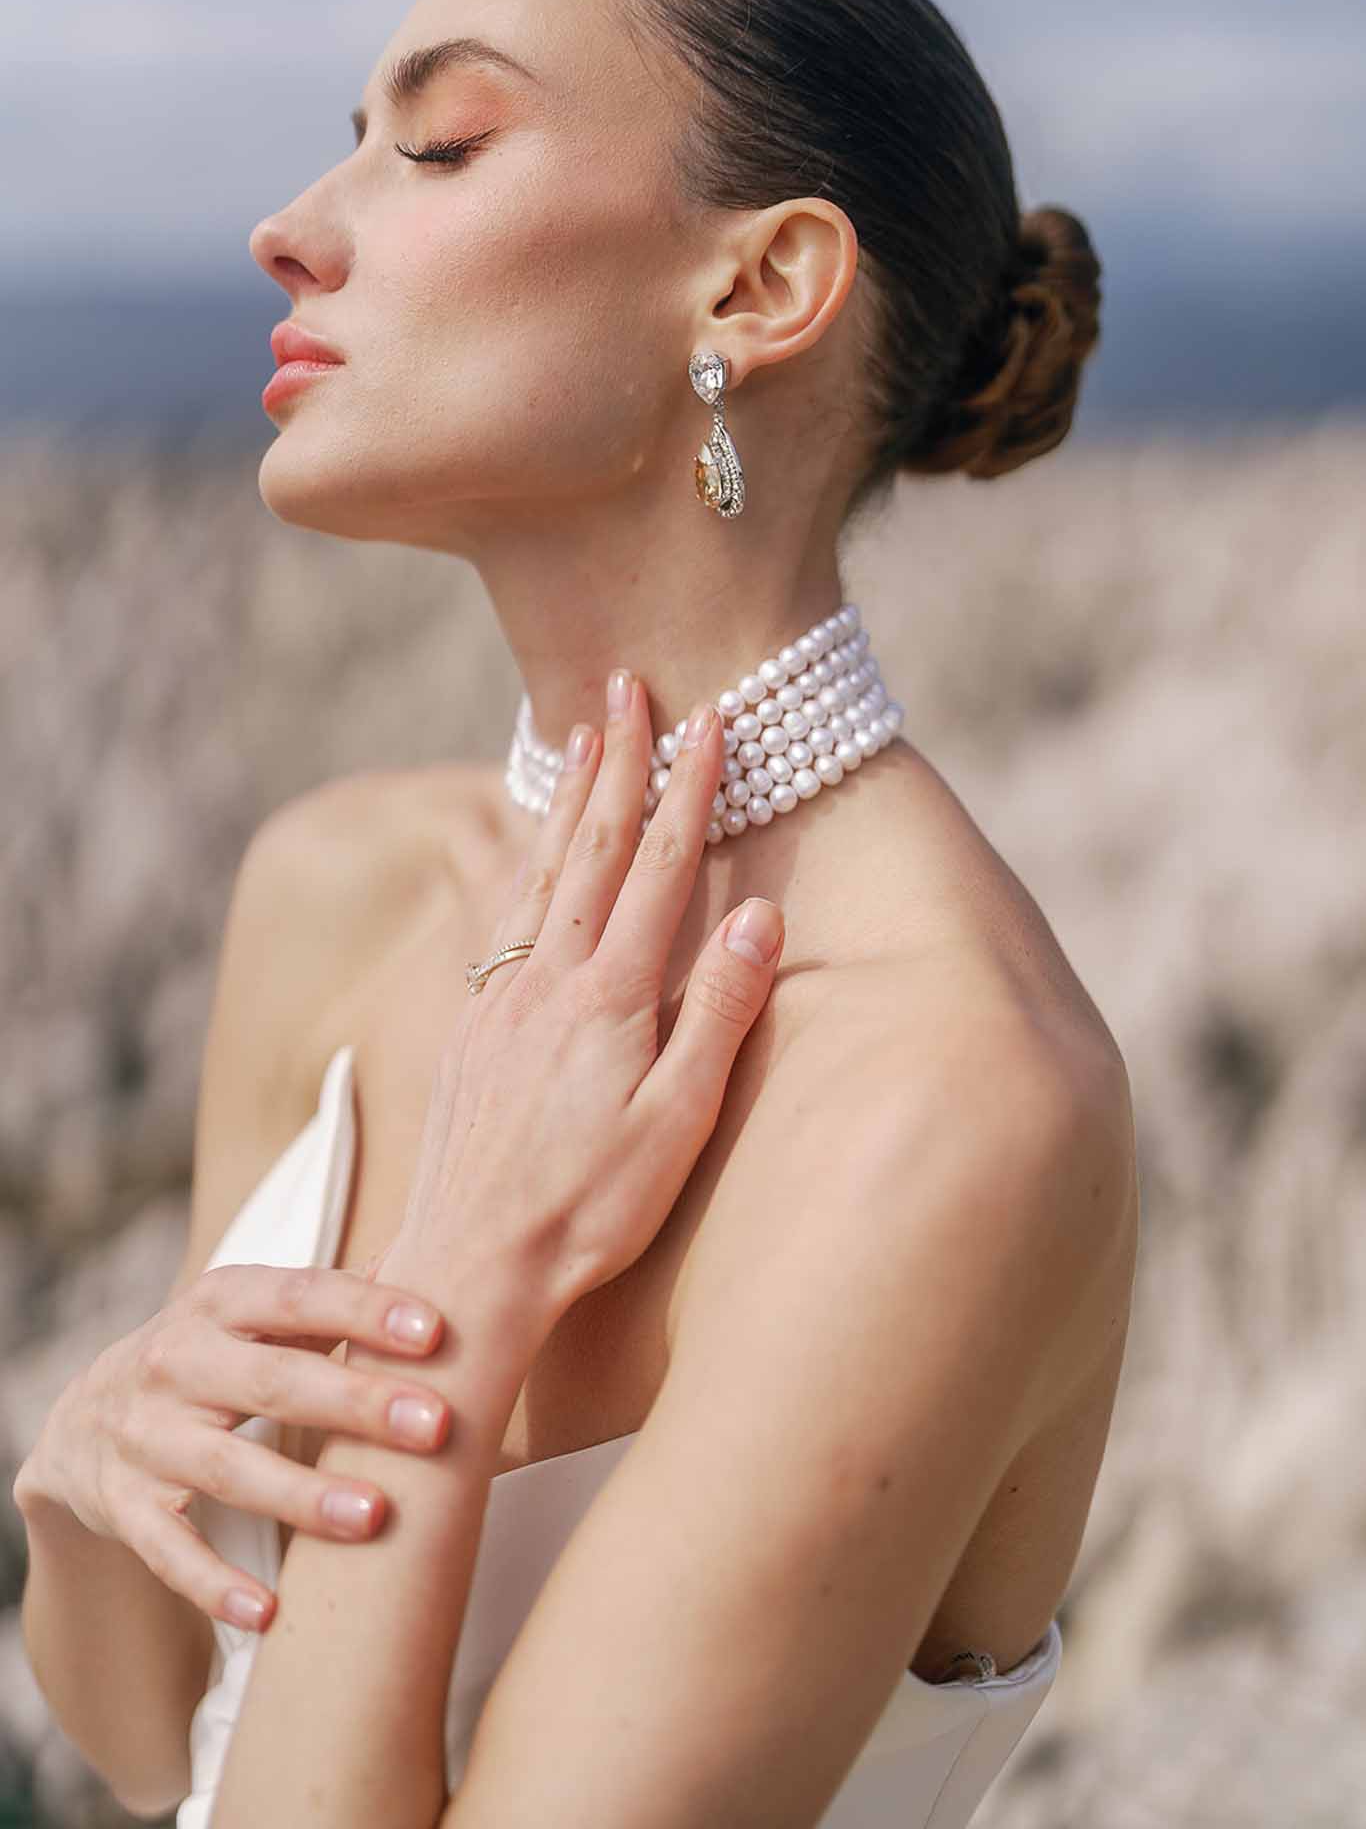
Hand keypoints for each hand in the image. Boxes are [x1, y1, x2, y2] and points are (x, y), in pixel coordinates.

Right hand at [13, 1262, 454, 1631]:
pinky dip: (213, 1584)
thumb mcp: (252, 1311)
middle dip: (356, 1403)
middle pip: (274, 1382)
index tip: (434, 1331)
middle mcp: (176, 1362)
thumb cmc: (209, 1355)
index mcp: (219, 1301)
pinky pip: (169, 1551)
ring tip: (375, 1516)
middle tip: (434, 1426)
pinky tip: (270, 1611)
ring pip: (229, 1468)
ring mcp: (146, 1438)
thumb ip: (333, 1300)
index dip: (364, 1310)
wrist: (81, 1420)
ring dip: (302, 1495)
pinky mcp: (124, 1508)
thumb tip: (441, 1273)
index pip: (298, 1296)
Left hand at [389, 668, 783, 1324]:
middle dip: (617, 757)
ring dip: (563, 794)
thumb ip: (719, 1014)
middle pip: (589, 844)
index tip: (709, 719)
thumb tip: (758, 916)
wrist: (472, 1260)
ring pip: (538, 868)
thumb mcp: (678, 1121)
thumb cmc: (591, 1208)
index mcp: (611, 997)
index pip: (659, 867)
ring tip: (578, 731)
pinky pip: (501, 913)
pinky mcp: (472, 1023)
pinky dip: (522, 858)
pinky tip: (526, 847)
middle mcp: (548, 979)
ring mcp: (502, 996)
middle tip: (626, 681)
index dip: (688, 790)